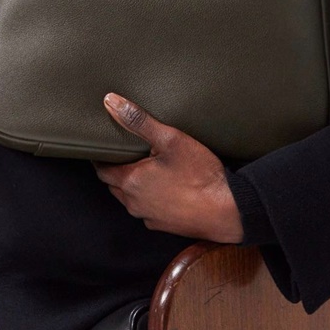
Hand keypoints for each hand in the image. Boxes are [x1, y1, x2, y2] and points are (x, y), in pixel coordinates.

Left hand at [92, 93, 243, 242]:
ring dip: (132, 186)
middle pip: (113, 185)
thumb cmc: (201, 176)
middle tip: (124, 156)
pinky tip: (165, 189)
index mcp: (130, 181)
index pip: (102, 170)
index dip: (101, 159)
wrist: (227, 210)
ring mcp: (148, 217)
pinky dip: (150, 200)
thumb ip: (139, 121)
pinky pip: (148, 211)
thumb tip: (113, 103)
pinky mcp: (163, 226)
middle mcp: (134, 202)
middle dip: (116, 171)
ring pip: (130, 199)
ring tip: (145, 170)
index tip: (104, 150)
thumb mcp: (170, 139)